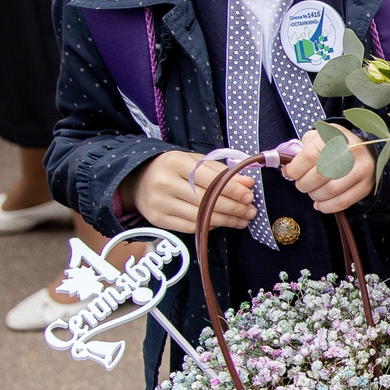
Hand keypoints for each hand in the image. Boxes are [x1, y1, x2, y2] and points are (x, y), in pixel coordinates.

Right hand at [131, 151, 257, 235]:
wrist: (139, 180)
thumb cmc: (174, 169)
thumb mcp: (195, 163)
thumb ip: (221, 172)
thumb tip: (247, 184)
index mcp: (176, 162)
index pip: (210, 179)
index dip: (232, 190)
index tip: (249, 196)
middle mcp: (165, 182)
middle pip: (206, 200)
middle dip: (233, 208)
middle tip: (250, 211)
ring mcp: (160, 202)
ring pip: (200, 216)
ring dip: (226, 220)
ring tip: (242, 219)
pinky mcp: (158, 219)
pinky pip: (190, 227)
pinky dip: (209, 226)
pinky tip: (221, 222)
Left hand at [280, 126, 374, 214]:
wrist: (366, 150)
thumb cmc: (336, 145)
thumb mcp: (319, 136)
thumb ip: (303, 148)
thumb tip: (289, 168)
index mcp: (336, 136)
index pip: (309, 157)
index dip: (294, 169)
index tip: (289, 173)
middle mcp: (352, 151)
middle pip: (319, 175)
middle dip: (304, 184)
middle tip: (301, 184)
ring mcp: (361, 169)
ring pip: (330, 191)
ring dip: (315, 195)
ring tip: (313, 191)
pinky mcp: (366, 185)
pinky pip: (342, 202)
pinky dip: (327, 206)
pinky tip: (320, 203)